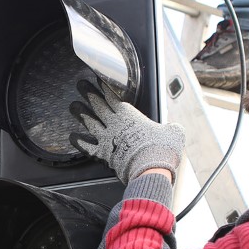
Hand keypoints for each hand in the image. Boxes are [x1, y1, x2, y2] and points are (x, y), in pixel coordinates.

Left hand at [69, 79, 184, 183]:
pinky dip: (79, 142)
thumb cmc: (161, 149)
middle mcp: (115, 125)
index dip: (104, 87)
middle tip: (81, 85)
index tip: (97, 80)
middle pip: (98, 106)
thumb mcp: (173, 133)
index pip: (113, 97)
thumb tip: (176, 129)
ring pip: (90, 123)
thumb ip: (172, 128)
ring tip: (73, 106)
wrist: (150, 168)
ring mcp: (107, 139)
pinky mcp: (104, 154)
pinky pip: (87, 147)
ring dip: (81, 114)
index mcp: (130, 116)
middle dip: (89, 94)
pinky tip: (72, 137)